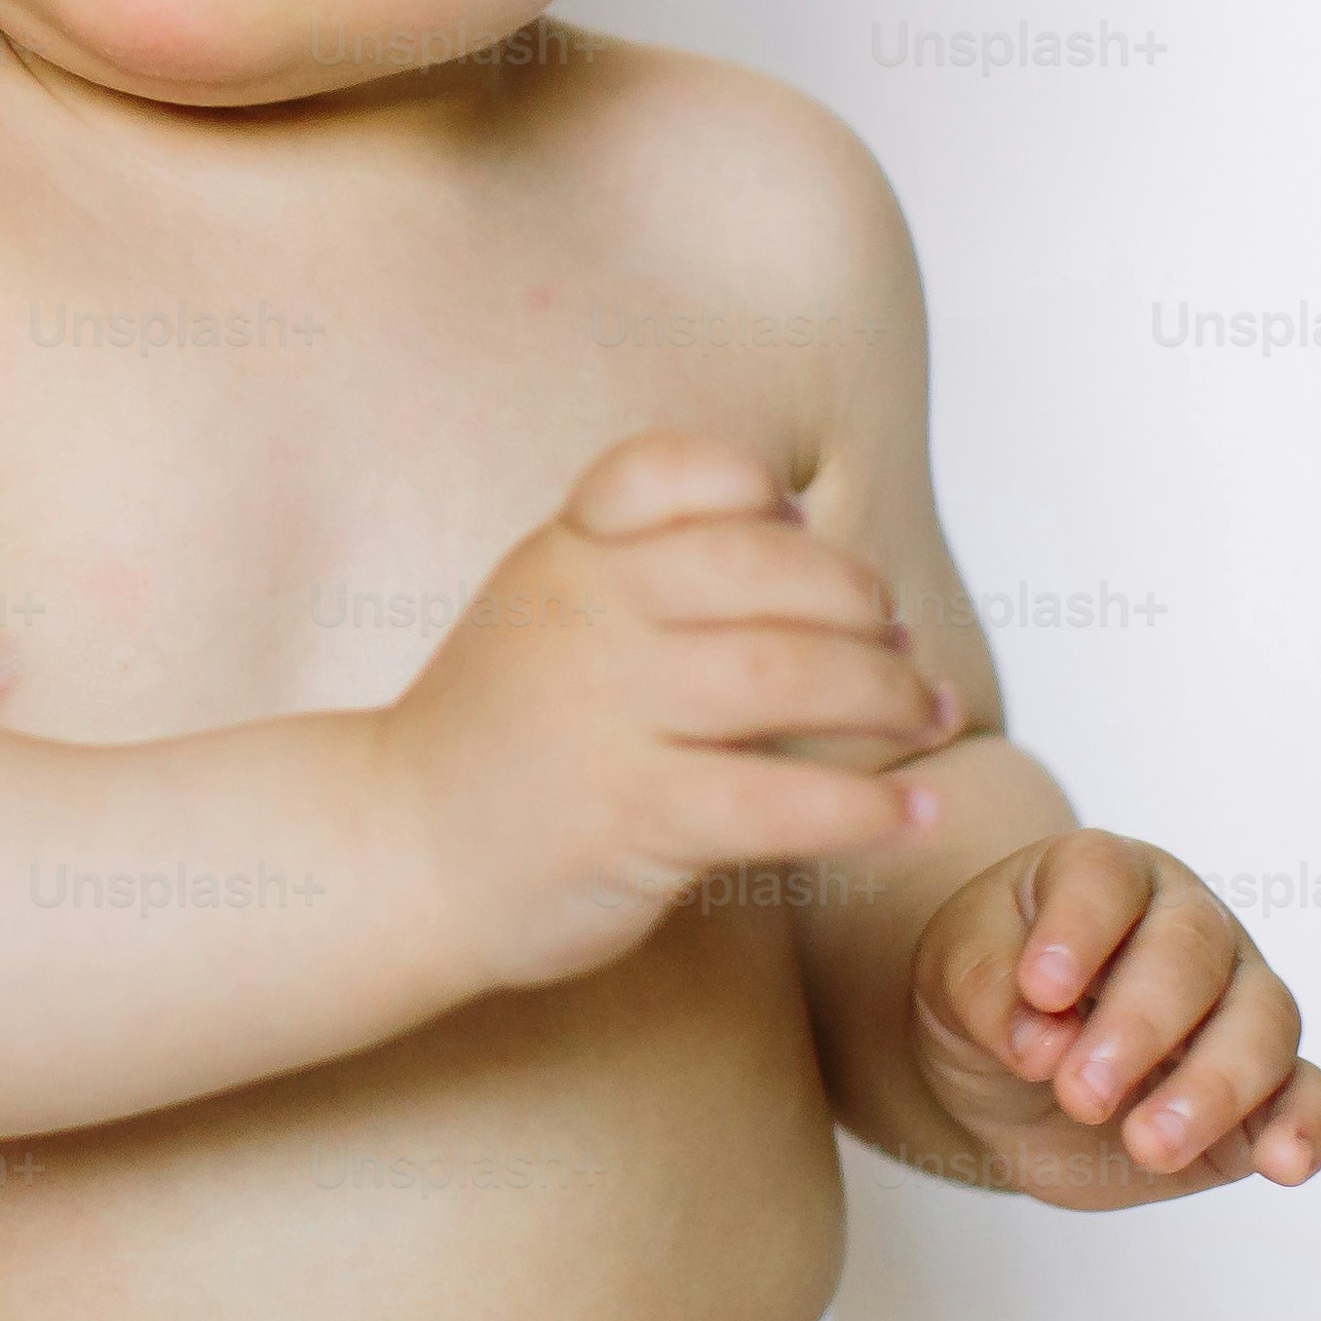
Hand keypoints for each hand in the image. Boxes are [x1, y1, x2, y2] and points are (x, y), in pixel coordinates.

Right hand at [383, 432, 962, 994]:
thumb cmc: (499, 736)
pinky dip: (866, 808)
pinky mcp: (629, 815)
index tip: (804, 528)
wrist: (392, 852)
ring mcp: (603, 714)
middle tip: (902, 648)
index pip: (666, 469)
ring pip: (784, 676)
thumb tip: (809, 537)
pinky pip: (776, 801)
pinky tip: (914, 812)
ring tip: (929, 719)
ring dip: (886, 697)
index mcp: (564, 553)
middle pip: (761, 569)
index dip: (753, 488)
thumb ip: (644, 565)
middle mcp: (583, 615)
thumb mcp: (544, 608)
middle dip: (860, 605)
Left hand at [908, 832, 1320, 1207]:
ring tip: (1149, 1143)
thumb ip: (985, 991)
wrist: (1001, 1079)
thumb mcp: (950, 979)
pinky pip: (1310, 1097)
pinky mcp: (1263, 1090)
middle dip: (1140, 1025)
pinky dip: (1307, 1128)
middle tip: (1080, 1093)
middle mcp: (1188, 927)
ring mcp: (1236, 1004)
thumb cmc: (987, 1000)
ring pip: (1264, 1023)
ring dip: (1214, 1087)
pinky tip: (1282, 1165)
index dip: (1079, 929)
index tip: (1040, 990)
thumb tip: (1040, 1041)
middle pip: (1194, 953)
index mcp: (1104, 876)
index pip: (1107, 878)